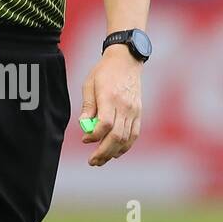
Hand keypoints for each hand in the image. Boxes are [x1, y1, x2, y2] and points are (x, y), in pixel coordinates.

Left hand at [79, 46, 141, 166]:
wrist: (127, 60)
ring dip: (113, 152)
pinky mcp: (139, 113)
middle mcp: (124, 106)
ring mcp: (134, 110)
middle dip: (103, 152)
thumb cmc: (104, 72)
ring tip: (101, 160)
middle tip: (92, 161)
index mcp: (110, 97)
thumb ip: (87, 107)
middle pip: (116, 135)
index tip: (85, 140)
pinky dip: (125, 146)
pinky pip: (134, 134)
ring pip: (126, 138)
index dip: (94, 136)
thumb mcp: (89, 85)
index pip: (105, 124)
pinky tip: (115, 152)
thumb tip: (84, 127)